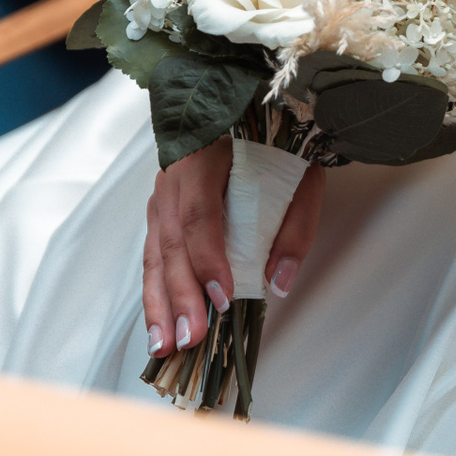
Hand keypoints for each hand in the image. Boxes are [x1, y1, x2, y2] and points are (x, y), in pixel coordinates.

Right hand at [141, 137, 324, 356]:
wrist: (244, 109)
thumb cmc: (277, 145)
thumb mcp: (301, 177)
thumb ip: (294, 228)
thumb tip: (281, 282)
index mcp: (204, 161)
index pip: (200, 217)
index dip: (209, 260)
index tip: (223, 297)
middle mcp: (172, 180)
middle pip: (171, 244)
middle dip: (180, 296)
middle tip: (190, 338)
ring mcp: (161, 197)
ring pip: (154, 256)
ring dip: (159, 304)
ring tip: (164, 346)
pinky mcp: (160, 214)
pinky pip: (154, 256)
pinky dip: (157, 292)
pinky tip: (161, 324)